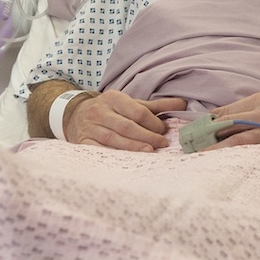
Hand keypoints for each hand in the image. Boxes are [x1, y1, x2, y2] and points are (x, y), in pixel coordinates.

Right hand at [64, 90, 187, 151]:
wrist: (75, 114)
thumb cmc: (111, 110)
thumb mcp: (131, 103)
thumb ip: (157, 106)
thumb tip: (184, 104)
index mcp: (113, 98)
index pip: (137, 112)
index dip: (153, 123)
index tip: (165, 131)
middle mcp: (99, 111)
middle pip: (127, 126)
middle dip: (147, 136)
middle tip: (162, 144)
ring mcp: (89, 127)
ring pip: (113, 139)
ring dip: (133, 147)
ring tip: (150, 152)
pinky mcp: (82, 142)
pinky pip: (99, 150)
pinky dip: (113, 155)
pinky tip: (126, 161)